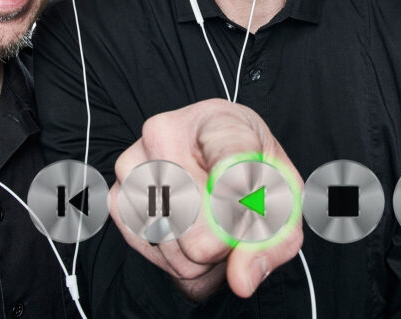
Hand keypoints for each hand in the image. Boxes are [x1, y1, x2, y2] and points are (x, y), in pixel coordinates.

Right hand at [108, 99, 303, 300]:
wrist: (211, 155)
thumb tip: (242, 279)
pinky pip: (158, 258)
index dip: (237, 185)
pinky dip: (180, 260)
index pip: (229, 154)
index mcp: (219, 122)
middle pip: (205, 231)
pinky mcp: (119, 197)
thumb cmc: (250, 171)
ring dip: (206, 257)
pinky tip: (189, 231)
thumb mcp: (281, 198)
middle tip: (236, 222)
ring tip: (213, 223)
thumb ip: (272, 239)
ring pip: (181, 253)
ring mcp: (135, 164)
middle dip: (229, 244)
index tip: (242, 197)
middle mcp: (166, 134)